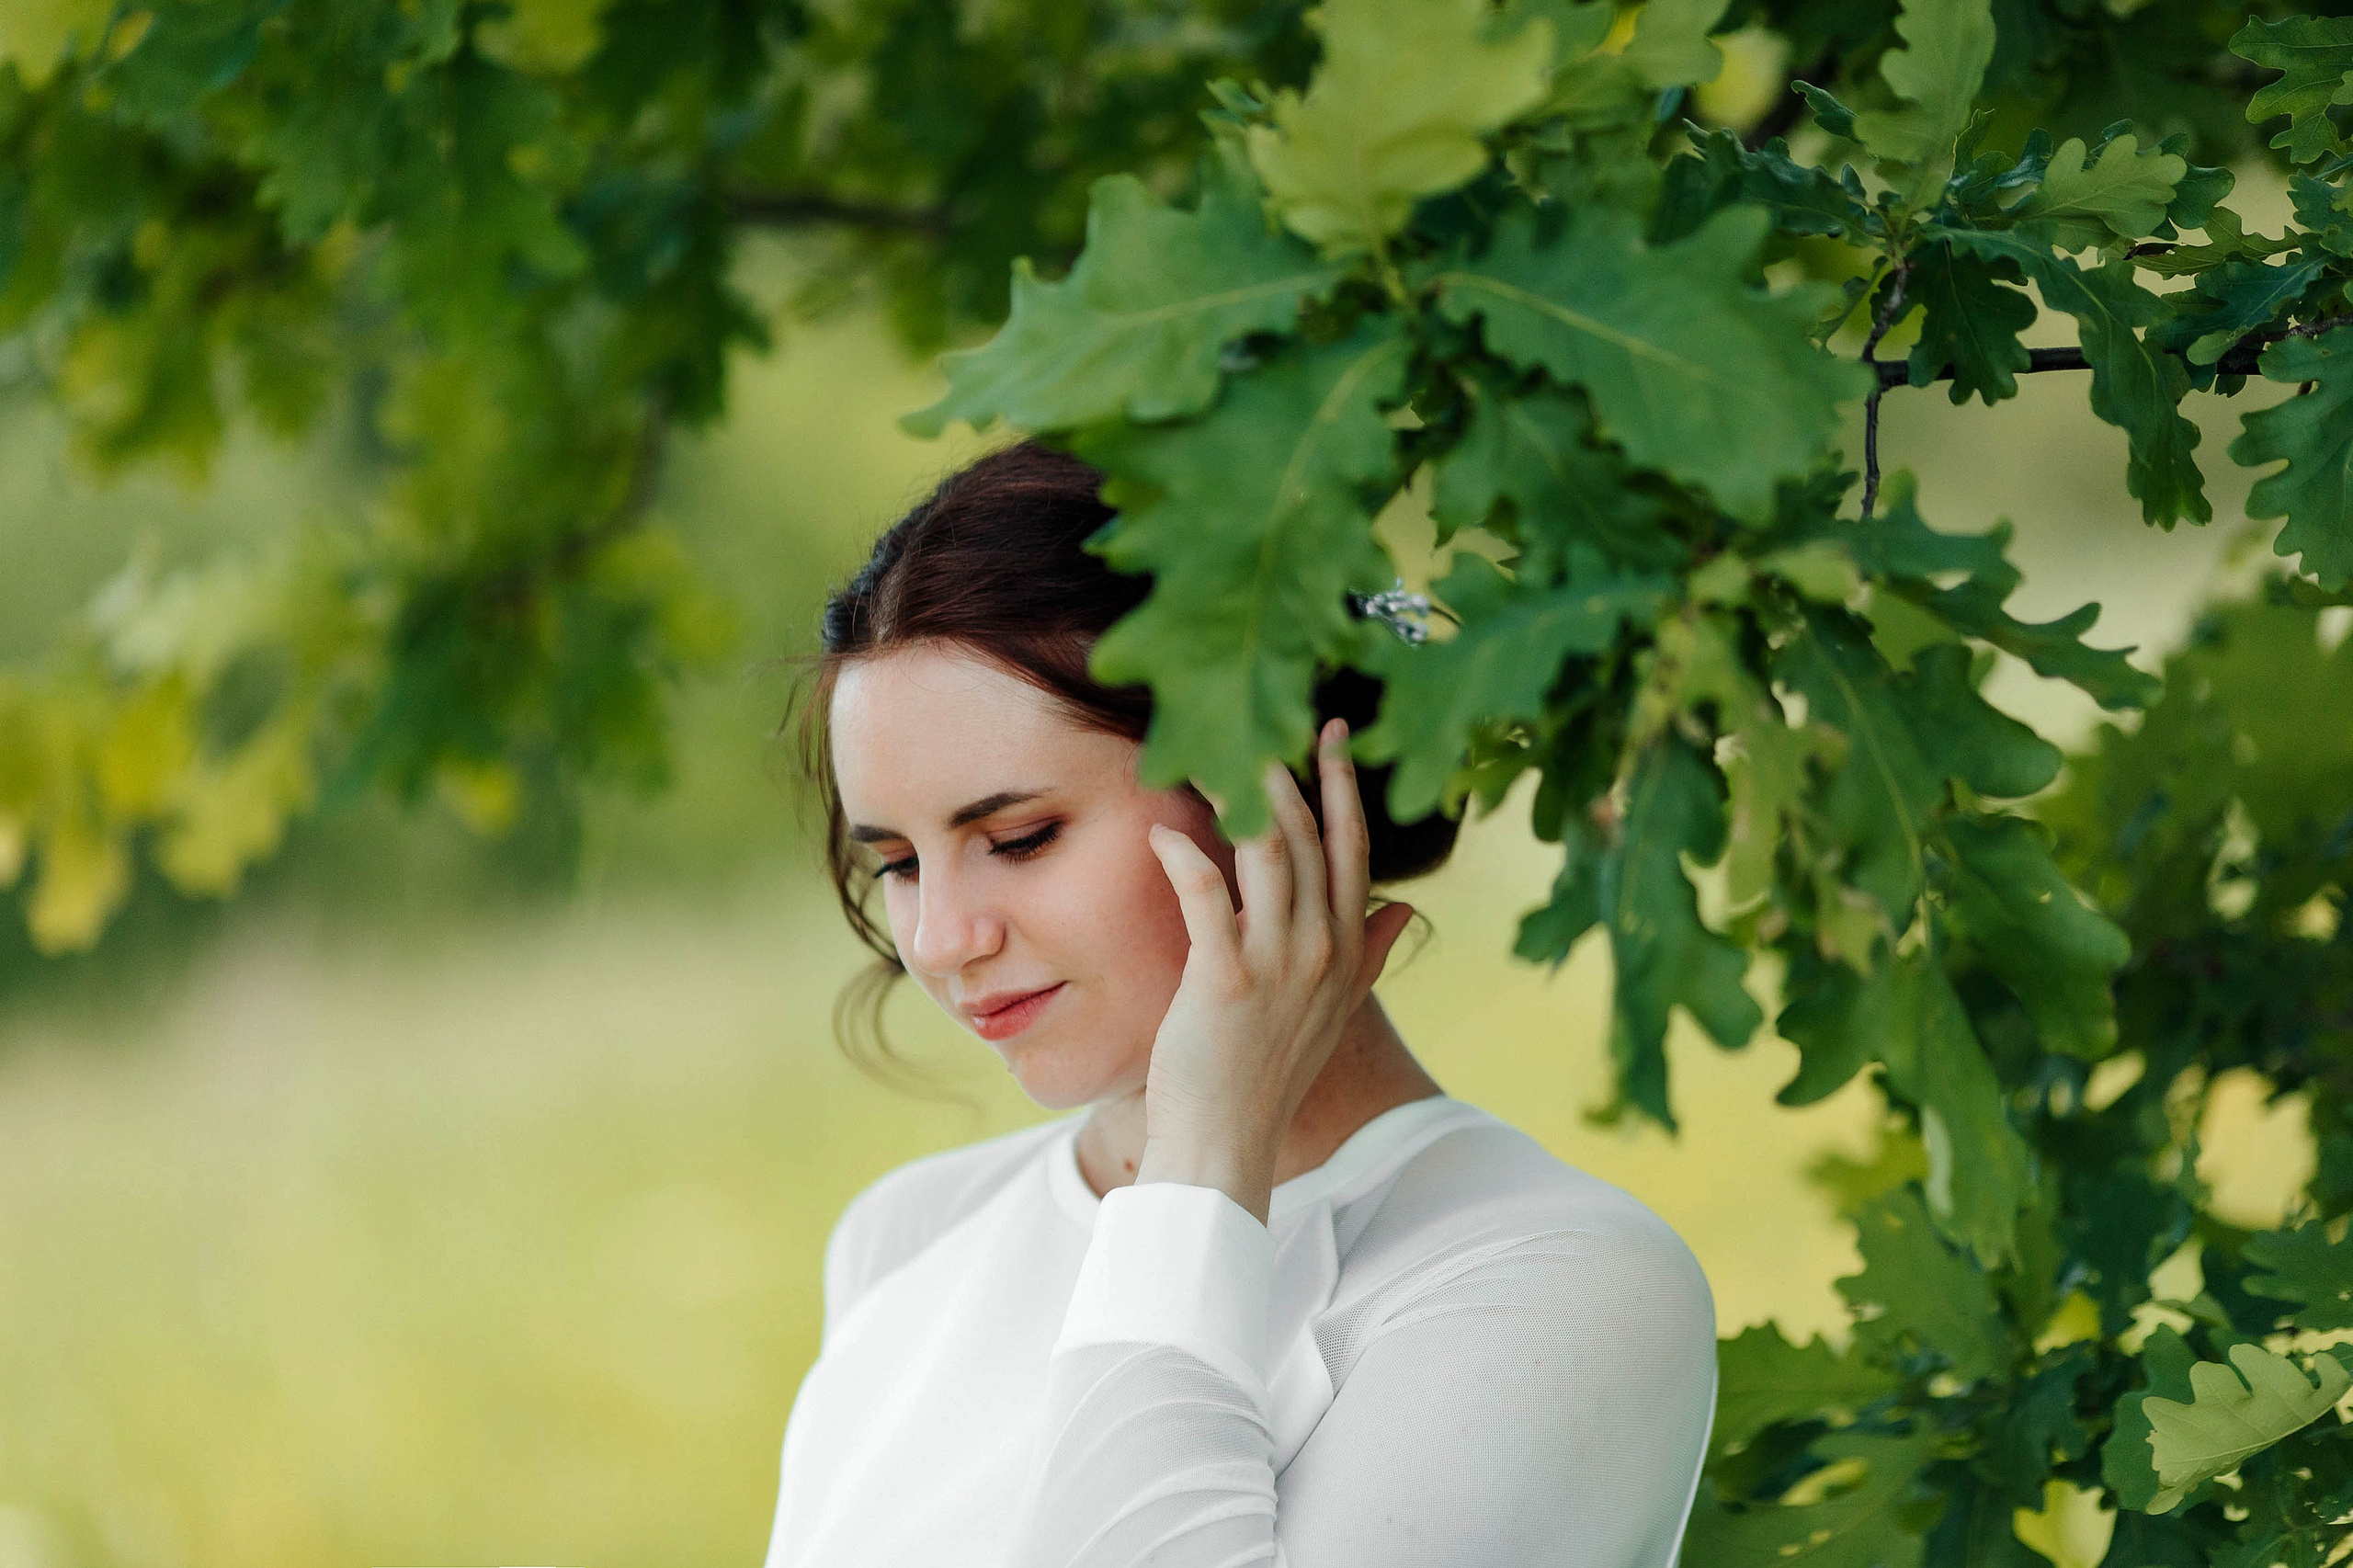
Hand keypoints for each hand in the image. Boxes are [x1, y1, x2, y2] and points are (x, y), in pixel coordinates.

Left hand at [1135, 718, 1416, 1222]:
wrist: (1229, 1140)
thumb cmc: (1270, 1072)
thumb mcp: (1334, 1010)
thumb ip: (1371, 954)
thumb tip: (1403, 908)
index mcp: (1346, 950)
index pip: (1354, 849)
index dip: (1344, 787)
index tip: (1332, 732)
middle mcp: (1321, 950)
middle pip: (1314, 838)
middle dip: (1293, 773)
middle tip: (1267, 718)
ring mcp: (1276, 965)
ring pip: (1269, 855)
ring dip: (1245, 798)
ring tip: (1218, 752)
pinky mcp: (1223, 980)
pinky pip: (1206, 898)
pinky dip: (1184, 858)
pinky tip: (1162, 832)